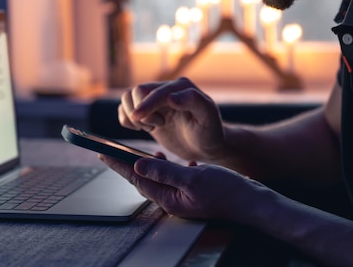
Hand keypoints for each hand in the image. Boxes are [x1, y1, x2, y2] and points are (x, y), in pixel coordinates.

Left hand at [100, 154, 261, 220]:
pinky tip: (170, 160)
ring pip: (158, 178)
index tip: (102, 153)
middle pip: (143, 179)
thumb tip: (139, 166)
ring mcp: (181, 197)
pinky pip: (173, 178)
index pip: (137, 179)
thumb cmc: (225, 191)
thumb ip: (165, 172)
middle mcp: (172, 200)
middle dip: (127, 164)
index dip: (118, 165)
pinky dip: (168, 167)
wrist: (250, 201)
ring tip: (139, 154)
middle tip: (111, 151)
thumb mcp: (193, 179)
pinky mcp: (190, 192)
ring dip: (148, 165)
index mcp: (169, 199)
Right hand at [118, 77, 224, 161]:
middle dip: (140, 112)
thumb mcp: (208, 117)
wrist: (205, 144)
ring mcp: (154, 100)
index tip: (137, 118)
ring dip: (132, 115)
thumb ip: (194, 102)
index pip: (155, 91)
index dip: (145, 104)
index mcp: (181, 87)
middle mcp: (166, 89)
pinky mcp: (146, 111)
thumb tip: (171, 97)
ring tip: (150, 128)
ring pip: (127, 97)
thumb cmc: (209, 132)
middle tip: (156, 127)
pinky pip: (125, 109)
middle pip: (137, 91)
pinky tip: (144, 129)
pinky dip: (126, 120)